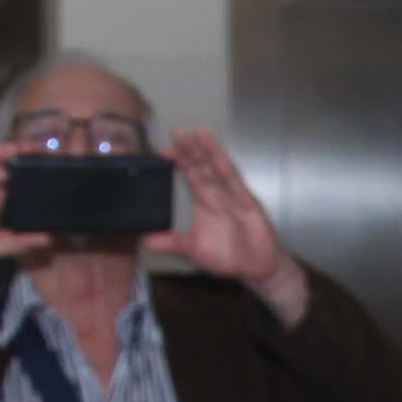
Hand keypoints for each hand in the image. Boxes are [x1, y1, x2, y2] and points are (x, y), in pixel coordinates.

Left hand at [158, 129, 306, 321]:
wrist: (255, 269)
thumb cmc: (229, 255)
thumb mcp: (194, 249)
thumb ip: (172, 242)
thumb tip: (146, 240)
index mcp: (205, 200)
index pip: (190, 174)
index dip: (179, 161)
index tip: (164, 151)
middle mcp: (219, 194)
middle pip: (203, 166)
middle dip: (192, 149)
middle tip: (178, 132)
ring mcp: (234, 196)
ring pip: (220, 169)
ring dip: (210, 151)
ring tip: (199, 133)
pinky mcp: (248, 204)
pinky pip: (236, 185)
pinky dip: (228, 170)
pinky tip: (219, 157)